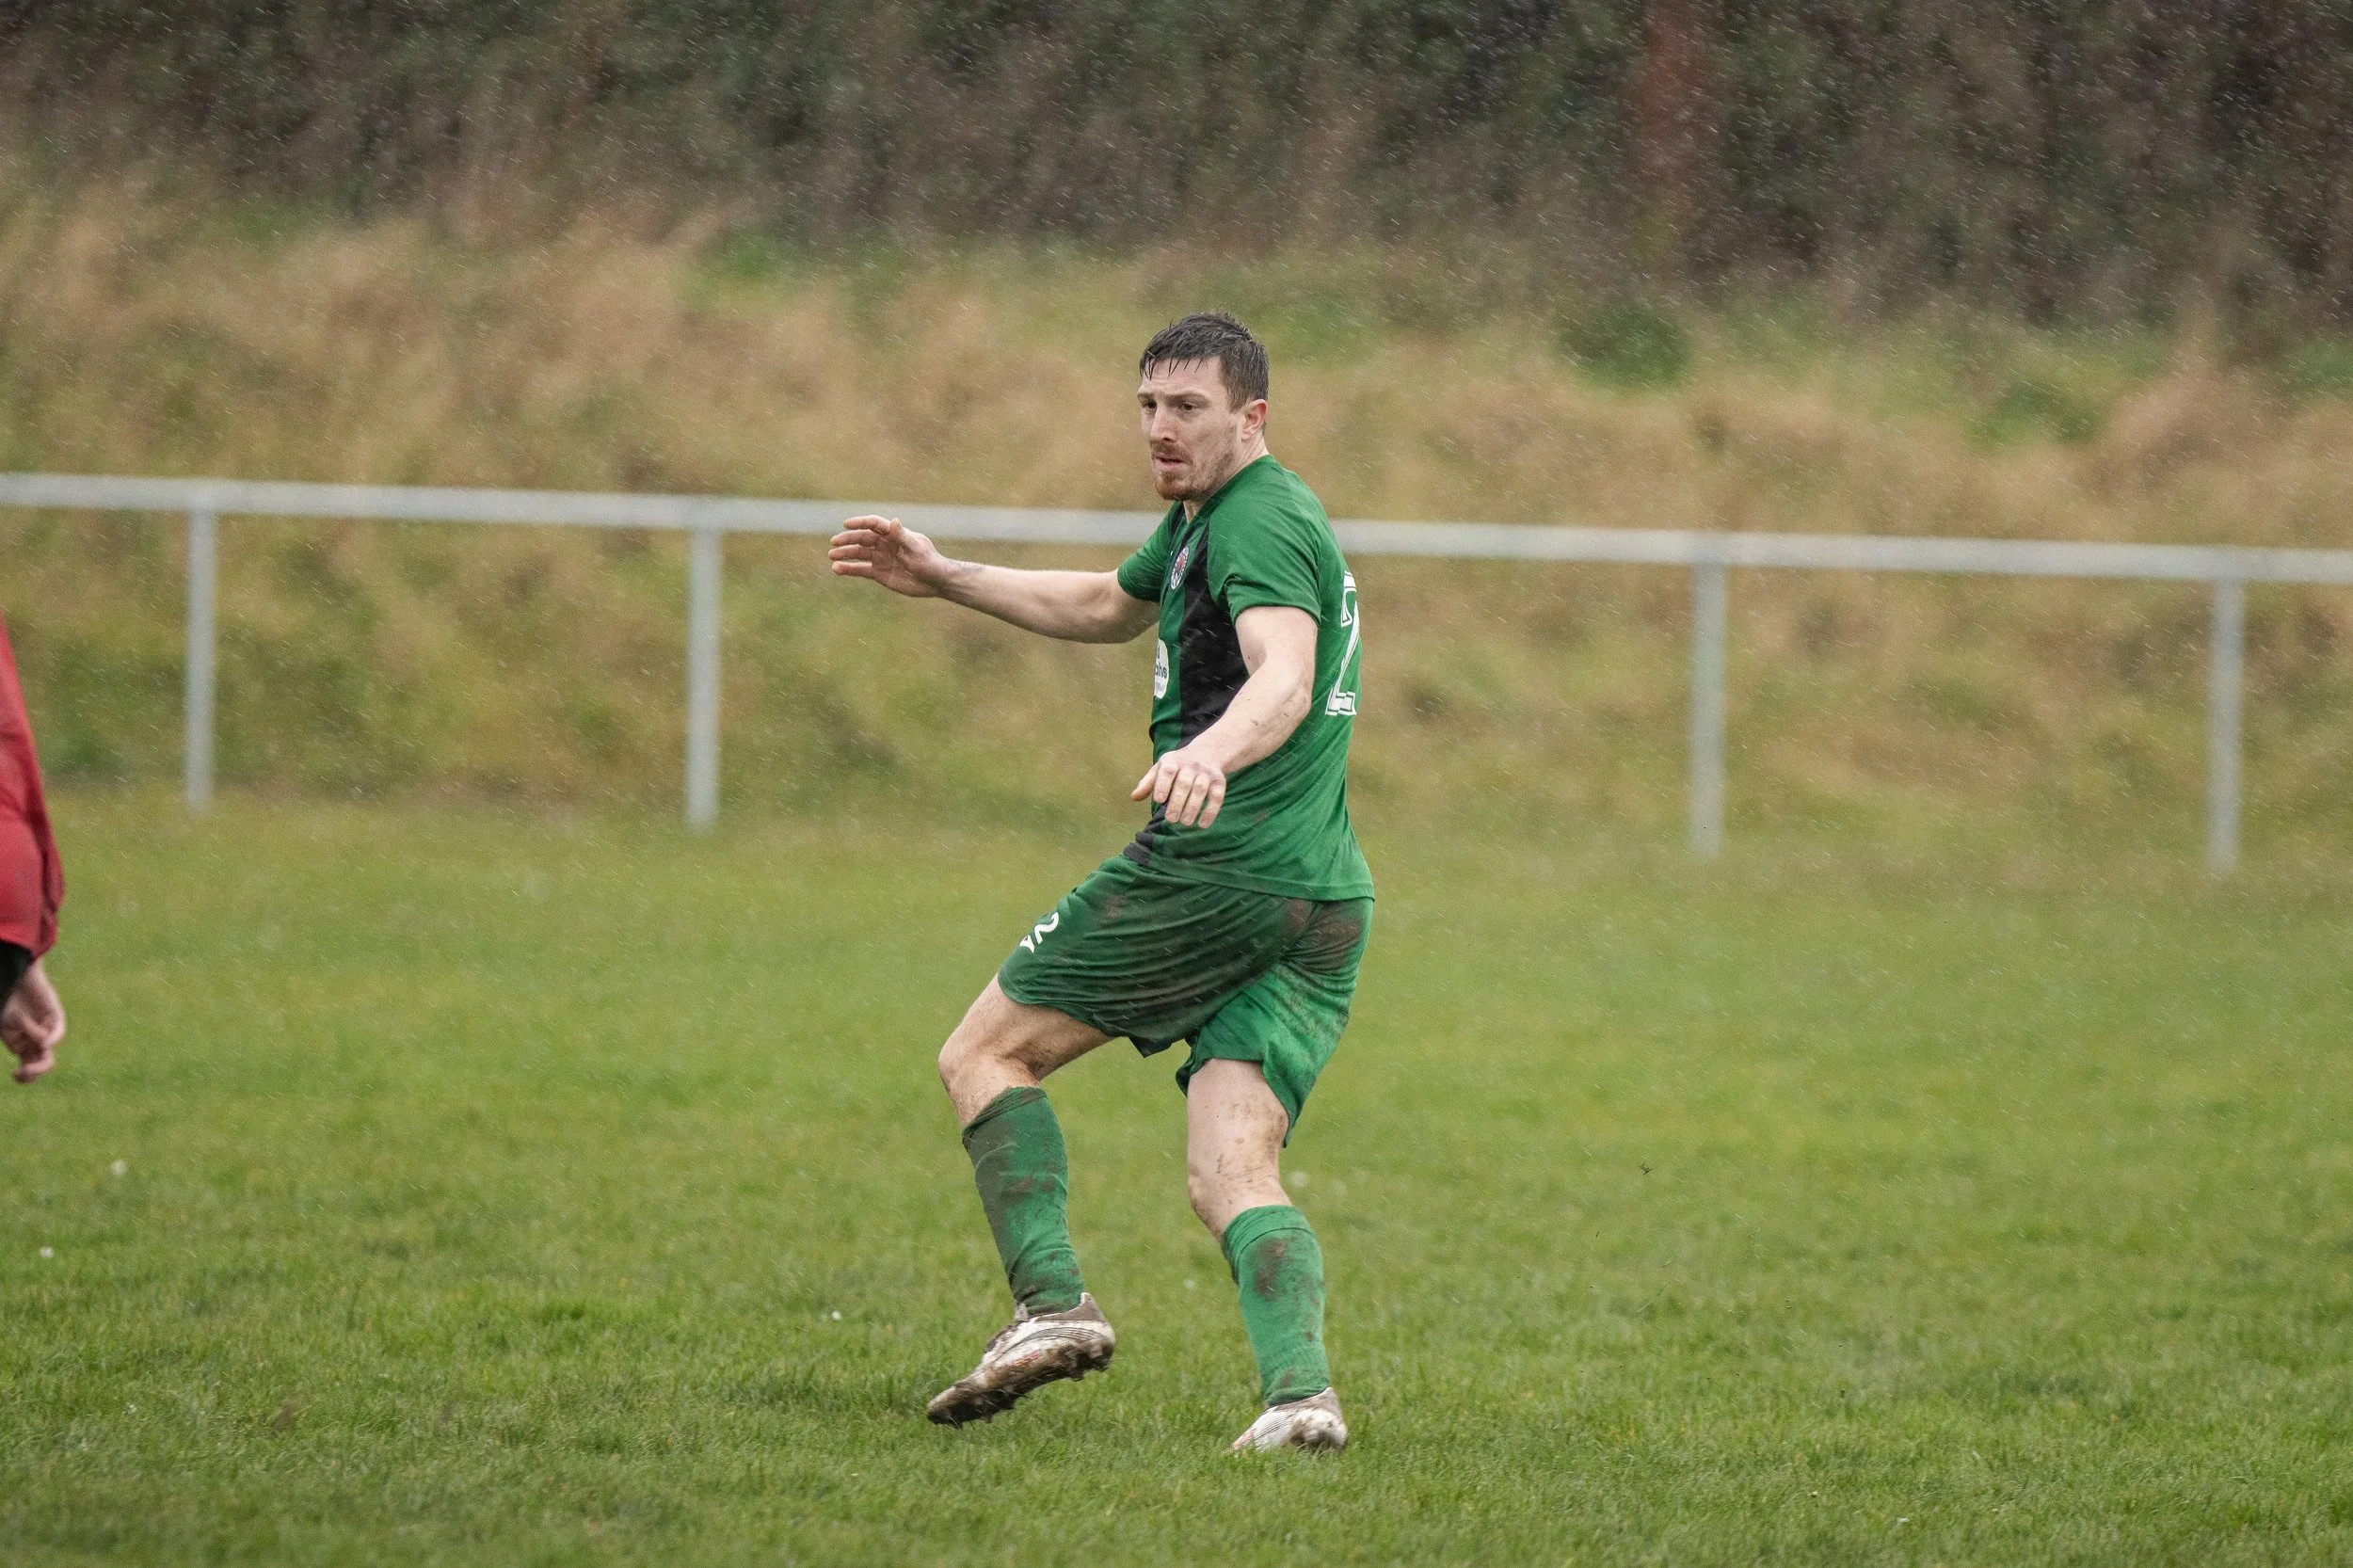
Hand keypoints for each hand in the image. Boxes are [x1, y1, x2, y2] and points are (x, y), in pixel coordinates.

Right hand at [3, 958, 64, 1083]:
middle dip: (35, 1071)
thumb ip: (17, 1041)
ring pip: (46, 1045)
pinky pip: (57, 1031)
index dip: (26, 1077)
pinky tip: (43, 1044)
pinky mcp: (56, 1016)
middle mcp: (39, 1040)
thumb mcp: (6, 1027)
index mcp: (24, 1046)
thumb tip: (33, 1049)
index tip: (15, 1074)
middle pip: (45, 1062)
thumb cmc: (7, 1003)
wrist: (14, 980)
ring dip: (30, 1036)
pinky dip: (51, 1038)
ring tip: (19, 1019)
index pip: (31, 1068)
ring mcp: (48, 1028)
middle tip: (21, 1071)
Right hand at [828, 516, 954, 597]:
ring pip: (859, 554)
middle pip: (862, 539)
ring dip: (845, 554)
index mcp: (894, 534)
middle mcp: (885, 544)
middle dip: (848, 540)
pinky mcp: (879, 573)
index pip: (874, 524)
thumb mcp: (917, 549)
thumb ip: (903, 537)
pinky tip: (837, 569)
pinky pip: (861, 570)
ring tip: (832, 556)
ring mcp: (881, 558)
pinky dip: (849, 569)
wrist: (936, 582)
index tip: (846, 524)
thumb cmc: (930, 562)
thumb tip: (893, 521)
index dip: (860, 523)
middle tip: (834, 543)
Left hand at [1133, 744, 1228, 828]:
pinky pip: (1217, 797)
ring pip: (1200, 789)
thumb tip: (1134, 797)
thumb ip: (1148, 783)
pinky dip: (1211, 811)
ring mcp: (1206, 773)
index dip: (1163, 785)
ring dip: (1193, 807)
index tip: (1159, 800)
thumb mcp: (1161, 769)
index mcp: (1173, 761)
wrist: (1207, 752)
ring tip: (1185, 823)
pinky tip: (1202, 824)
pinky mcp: (1219, 782)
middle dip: (1177, 802)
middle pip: (1185, 783)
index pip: (1168, 771)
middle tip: (1171, 820)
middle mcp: (1191, 765)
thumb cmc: (1177, 766)